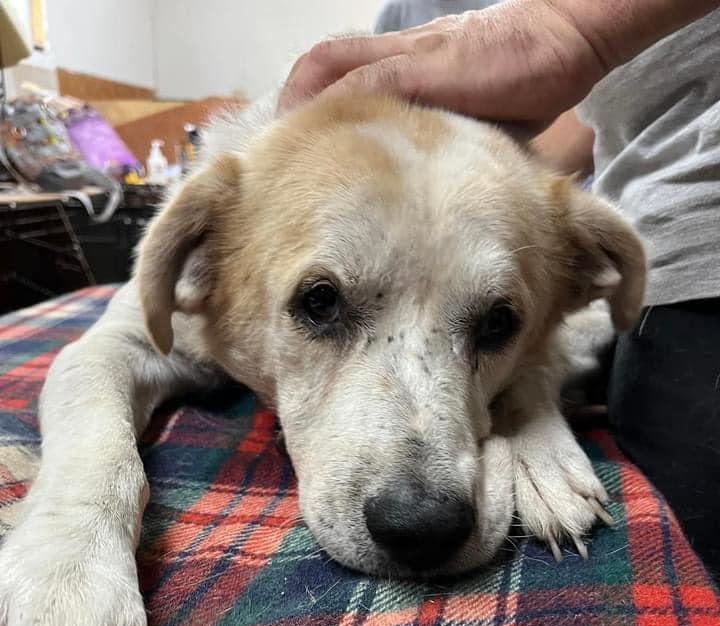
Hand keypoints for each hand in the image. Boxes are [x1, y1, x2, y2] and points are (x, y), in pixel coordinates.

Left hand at [279, 1, 608, 133]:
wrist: (564, 38)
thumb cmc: (524, 83)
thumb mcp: (472, 121)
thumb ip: (441, 144)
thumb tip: (427, 196)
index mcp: (406, 68)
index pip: (340, 74)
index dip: (310, 106)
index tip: (294, 150)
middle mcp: (399, 56)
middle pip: (323, 65)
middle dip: (293, 106)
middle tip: (276, 154)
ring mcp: (410, 59)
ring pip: (333, 72)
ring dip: (305, 110)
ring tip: (286, 154)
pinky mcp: (426, 68)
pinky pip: (367, 82)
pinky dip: (338, 109)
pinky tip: (321, 144)